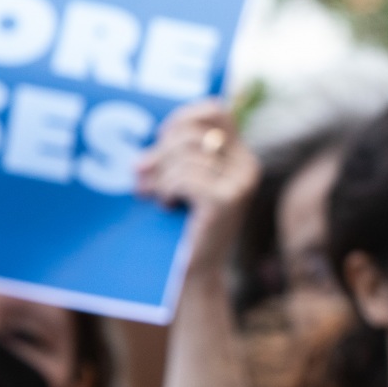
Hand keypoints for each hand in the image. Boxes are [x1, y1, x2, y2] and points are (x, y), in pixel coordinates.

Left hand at [136, 100, 260, 278]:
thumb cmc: (183, 227)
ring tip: (154, 196)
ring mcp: (239, 184)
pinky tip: (167, 206)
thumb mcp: (180, 183)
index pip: (215, 110)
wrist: (195, 276)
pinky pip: (184, 178)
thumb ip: (171, 160)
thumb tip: (140, 161)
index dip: (182, 118)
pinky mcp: (225, 201)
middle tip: (141, 176)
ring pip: (184, 157)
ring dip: (160, 178)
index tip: (161, 139)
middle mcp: (247, 167)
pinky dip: (166, 191)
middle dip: (160, 154)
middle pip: (192, 134)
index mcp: (241, 157)